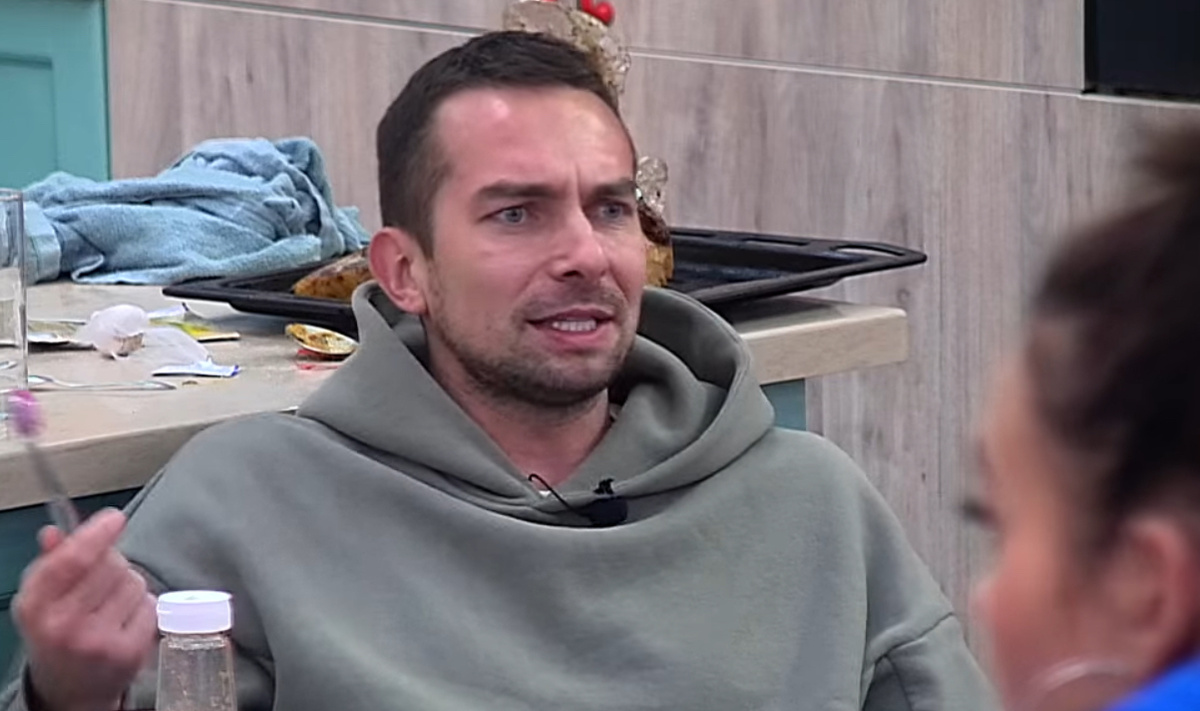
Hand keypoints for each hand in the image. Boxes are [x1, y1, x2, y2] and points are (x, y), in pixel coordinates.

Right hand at [12, 509, 157, 710]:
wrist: (71, 690)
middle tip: (102, 583)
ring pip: (135, 582)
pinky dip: (144, 608)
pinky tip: (125, 622)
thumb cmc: (58, 636)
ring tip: (111, 606)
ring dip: (129, 586)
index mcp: (36, 607)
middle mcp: (64, 626)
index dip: (96, 534)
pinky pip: (151, 605)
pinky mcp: (128, 652)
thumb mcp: (41, 601)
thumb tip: (56, 531)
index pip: (71, 560)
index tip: (114, 518)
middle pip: (111, 565)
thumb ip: (50, 563)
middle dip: (113, 563)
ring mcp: (98, 641)